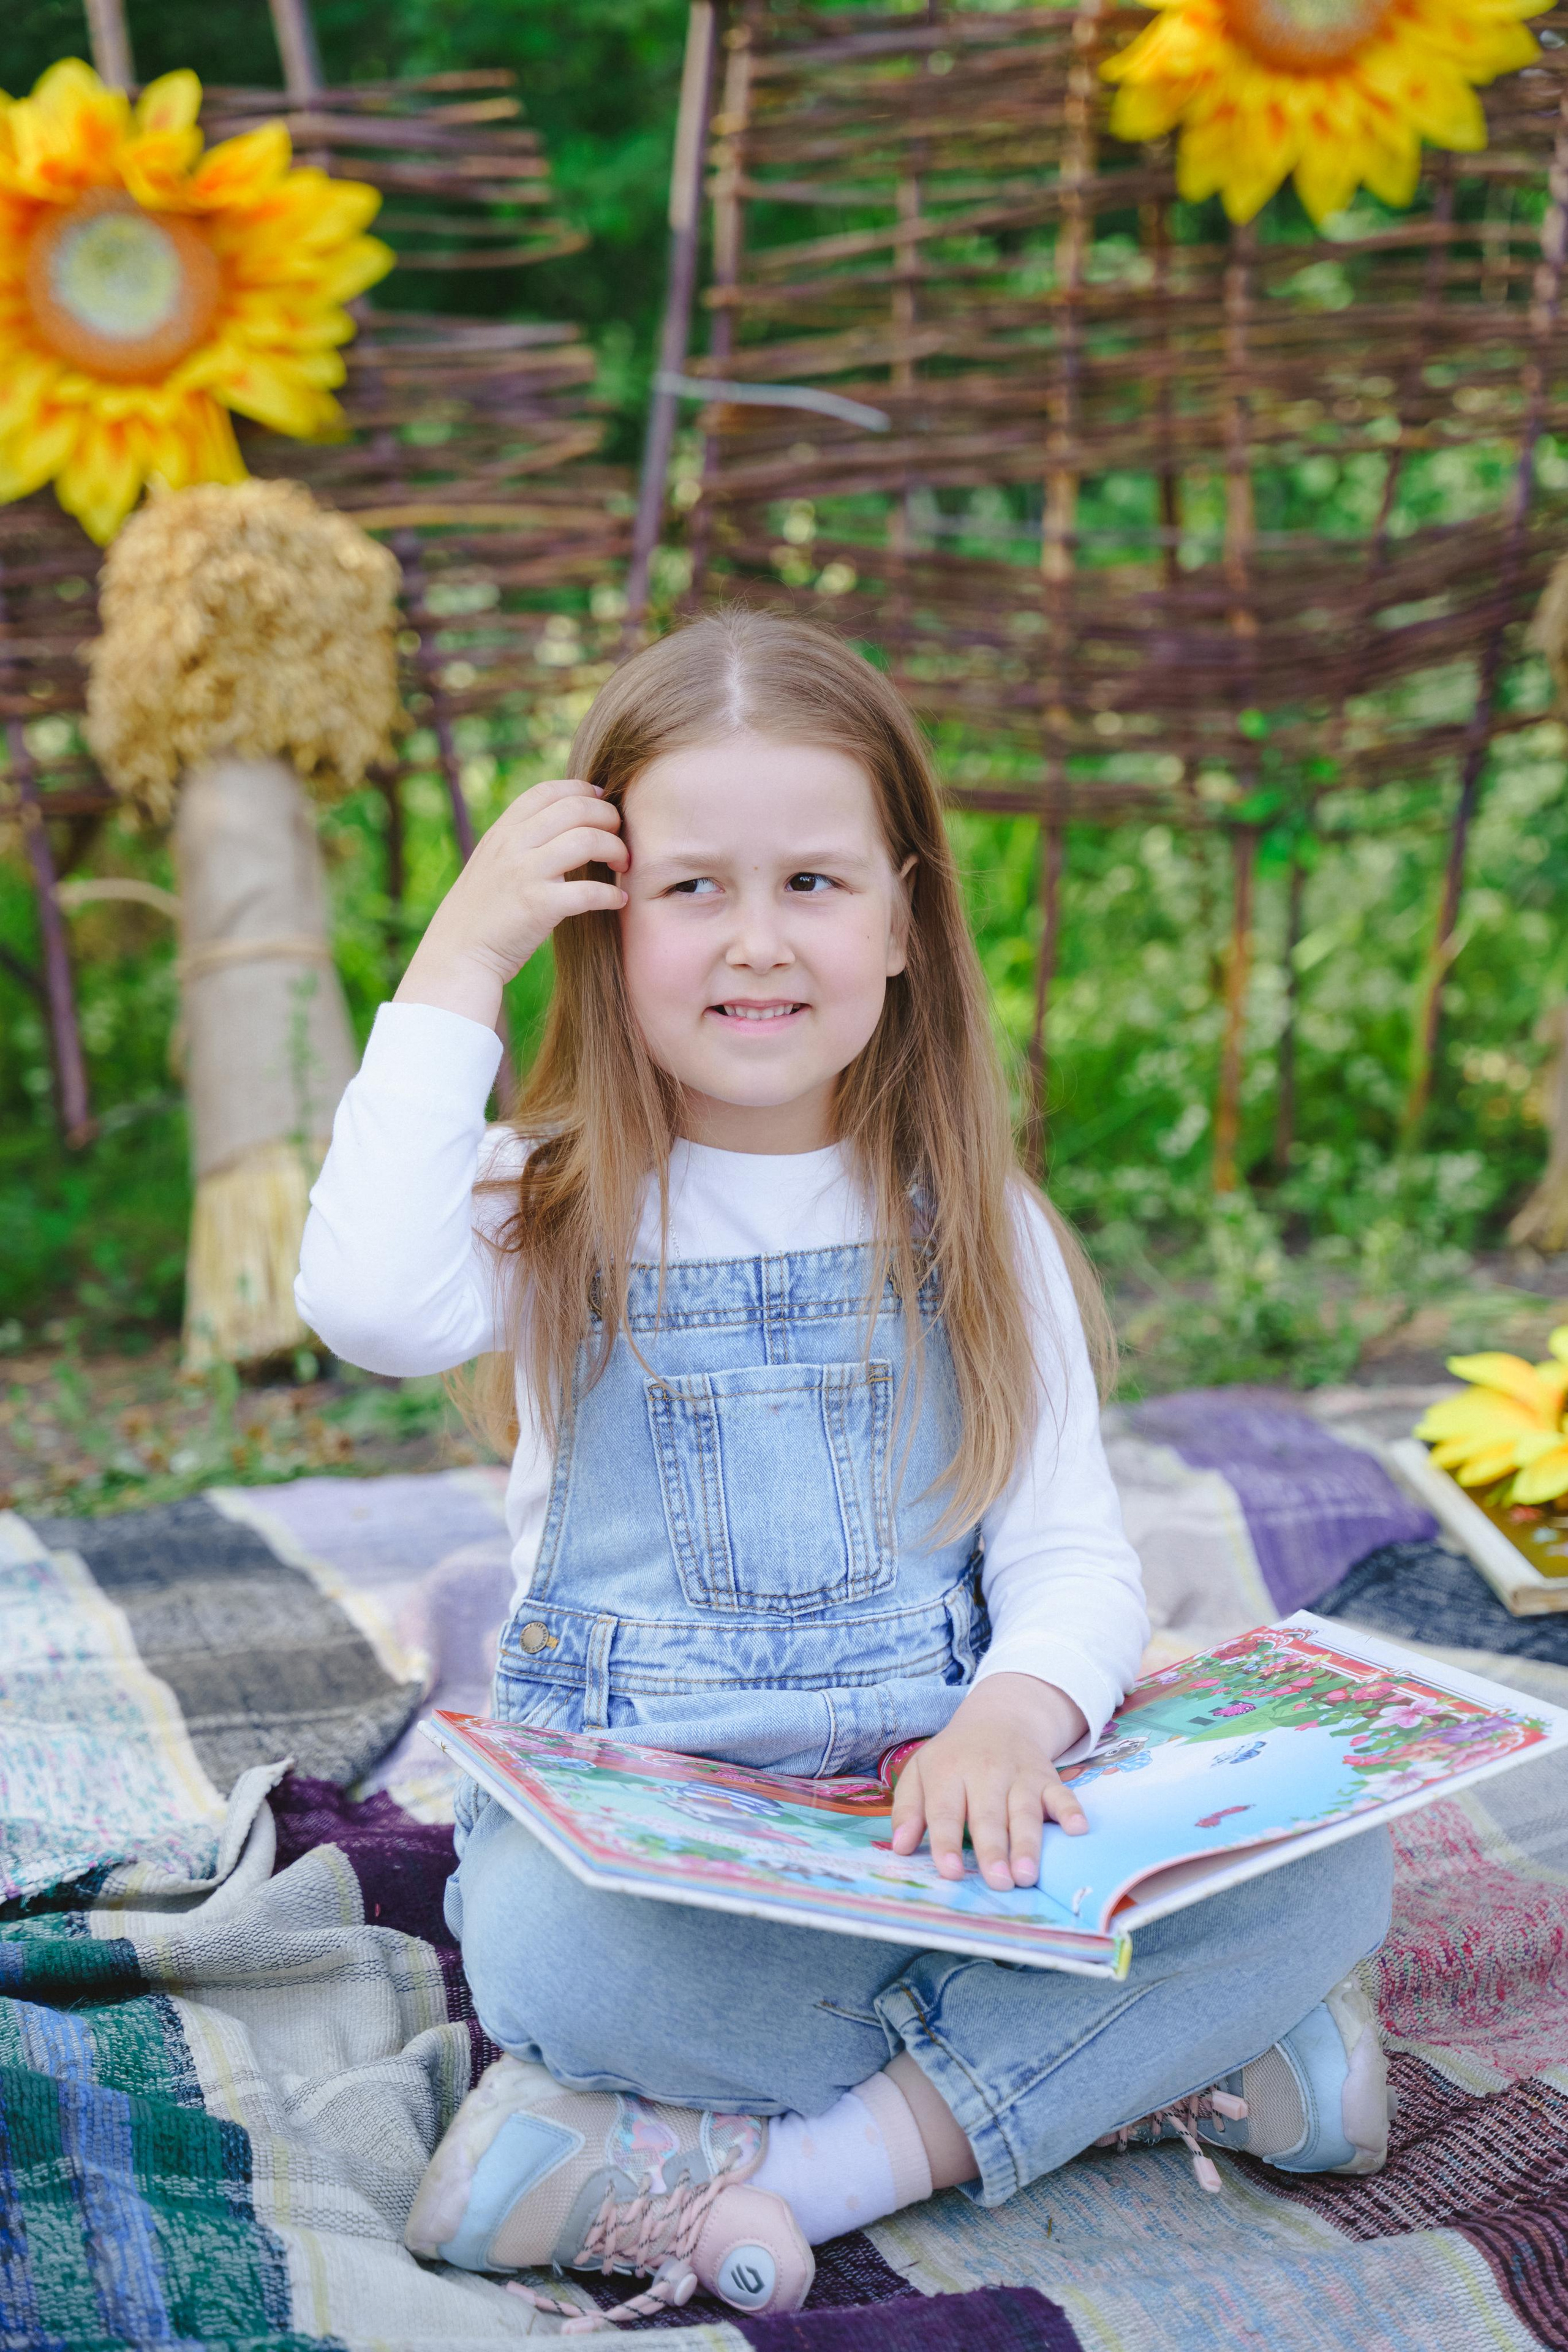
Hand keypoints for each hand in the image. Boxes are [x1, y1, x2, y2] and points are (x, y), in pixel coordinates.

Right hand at [395, 776, 627, 1025]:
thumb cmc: (479, 914)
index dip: (581, 789)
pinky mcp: (539, 907)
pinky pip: (590, 891)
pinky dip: (613, 894)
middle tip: (621, 836)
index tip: (601, 801)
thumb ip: (518, 842)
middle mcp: (513, 846)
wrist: (457, 956)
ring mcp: (525, 874)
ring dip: (616, 849)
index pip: (547, 791)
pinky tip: (619, 900)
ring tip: (622, 865)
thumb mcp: (489, 864)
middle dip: (609, 817)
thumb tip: (557, 824)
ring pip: (588, 840)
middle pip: (576, 809)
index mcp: (502, 832)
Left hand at [889, 1674, 1089, 1892]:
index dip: (947, 1842)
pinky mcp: (1048, 1778)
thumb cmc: (954, 1757)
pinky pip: (1062, 1794)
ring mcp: (1020, 1775)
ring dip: (1027, 1843)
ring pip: (1024, 1812)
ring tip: (1027, 1875)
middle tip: (998, 1881)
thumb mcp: (921, 1773)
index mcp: (948, 1772)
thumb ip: (908, 1809)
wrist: (999, 1718)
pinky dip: (1071, 1810)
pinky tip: (1077, 1829)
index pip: (946, 1811)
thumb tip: (901, 1847)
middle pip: (988, 1815)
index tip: (952, 1872)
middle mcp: (985, 1773)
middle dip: (993, 1849)